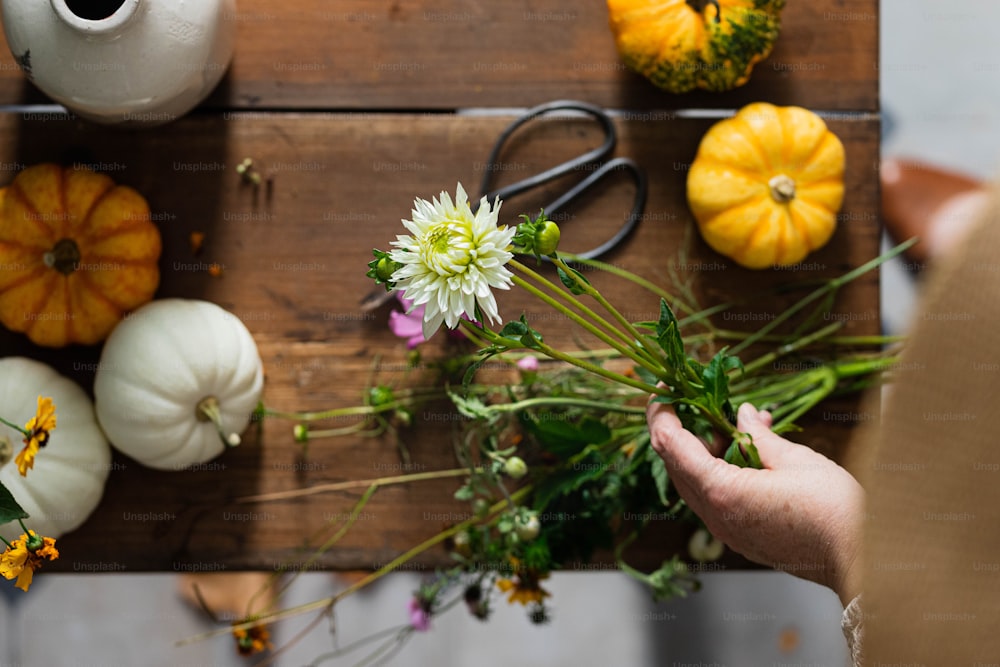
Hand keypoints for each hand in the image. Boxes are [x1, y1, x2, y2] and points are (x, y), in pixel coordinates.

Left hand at [646, 401, 863, 604]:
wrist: (861, 563)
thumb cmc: (835, 512)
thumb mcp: (795, 460)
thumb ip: (760, 435)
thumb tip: (743, 414)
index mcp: (721, 490)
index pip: (668, 443)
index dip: (660, 412)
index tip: (663, 388)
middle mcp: (715, 514)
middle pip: (676, 462)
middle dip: (684, 426)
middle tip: (704, 399)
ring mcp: (726, 530)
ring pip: (695, 479)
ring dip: (709, 447)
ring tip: (746, 423)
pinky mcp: (741, 537)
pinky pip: (716, 496)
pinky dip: (724, 468)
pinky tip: (754, 450)